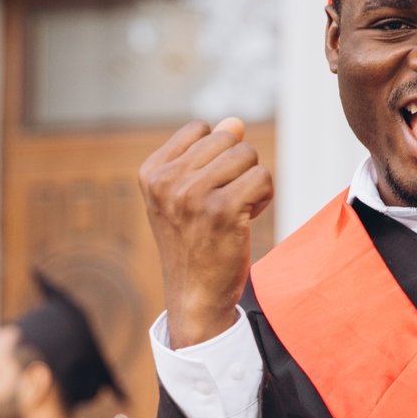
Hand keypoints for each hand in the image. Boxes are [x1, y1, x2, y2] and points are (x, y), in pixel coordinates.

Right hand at [139, 117, 273, 348]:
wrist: (195, 296)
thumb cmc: (194, 244)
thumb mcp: (186, 195)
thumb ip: (206, 156)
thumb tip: (235, 121)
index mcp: (152, 173)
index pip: (201, 130)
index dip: (215, 155)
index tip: (207, 188)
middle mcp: (166, 181)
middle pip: (227, 138)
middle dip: (236, 167)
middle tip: (224, 202)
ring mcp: (192, 195)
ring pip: (247, 155)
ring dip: (251, 182)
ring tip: (236, 211)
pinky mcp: (222, 210)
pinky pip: (262, 177)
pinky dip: (264, 196)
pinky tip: (247, 219)